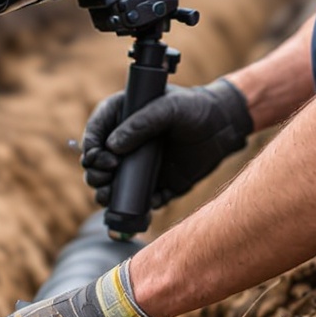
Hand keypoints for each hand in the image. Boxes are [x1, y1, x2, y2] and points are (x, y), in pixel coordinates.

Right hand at [81, 79, 252, 206]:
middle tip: (105, 178)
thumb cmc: (196, 108)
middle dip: (95, 175)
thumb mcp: (169, 107)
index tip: (99, 158)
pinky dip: (136, 208)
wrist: (225, 126)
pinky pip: (141, 201)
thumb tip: (112, 147)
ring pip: (113, 186)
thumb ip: (141, 123)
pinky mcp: (157, 184)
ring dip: (107, 195)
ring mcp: (140, 166)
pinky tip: (139, 209)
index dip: (90, 148)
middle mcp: (127, 144)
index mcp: (122, 117)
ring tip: (109, 198)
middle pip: (97, 164)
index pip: (95, 133)